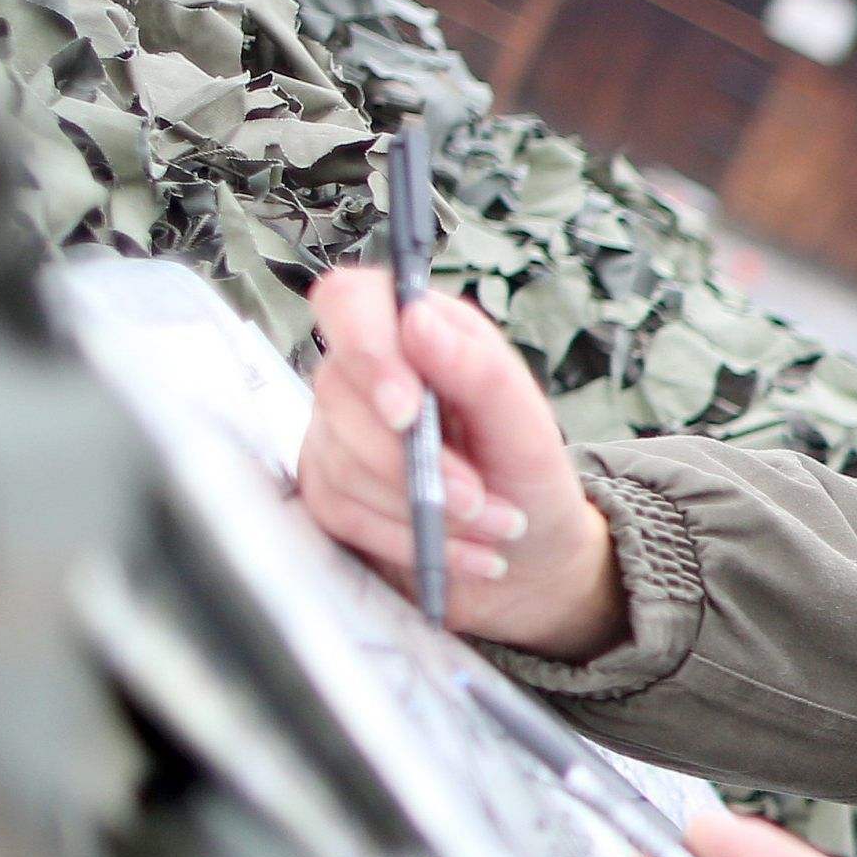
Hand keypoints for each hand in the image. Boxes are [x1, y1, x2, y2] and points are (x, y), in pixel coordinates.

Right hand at [301, 265, 625, 656]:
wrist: (528, 554)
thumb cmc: (527, 474)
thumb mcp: (527, 425)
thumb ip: (478, 369)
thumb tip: (417, 320)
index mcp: (419, 333)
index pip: (350, 303)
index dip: (367, 352)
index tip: (406, 411)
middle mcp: (367, 374)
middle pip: (339, 393)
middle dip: (414, 463)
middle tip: (478, 498)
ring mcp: (338, 430)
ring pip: (341, 461)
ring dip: (422, 509)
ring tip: (487, 526)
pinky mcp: (328, 486)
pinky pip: (340, 511)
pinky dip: (403, 539)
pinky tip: (456, 550)